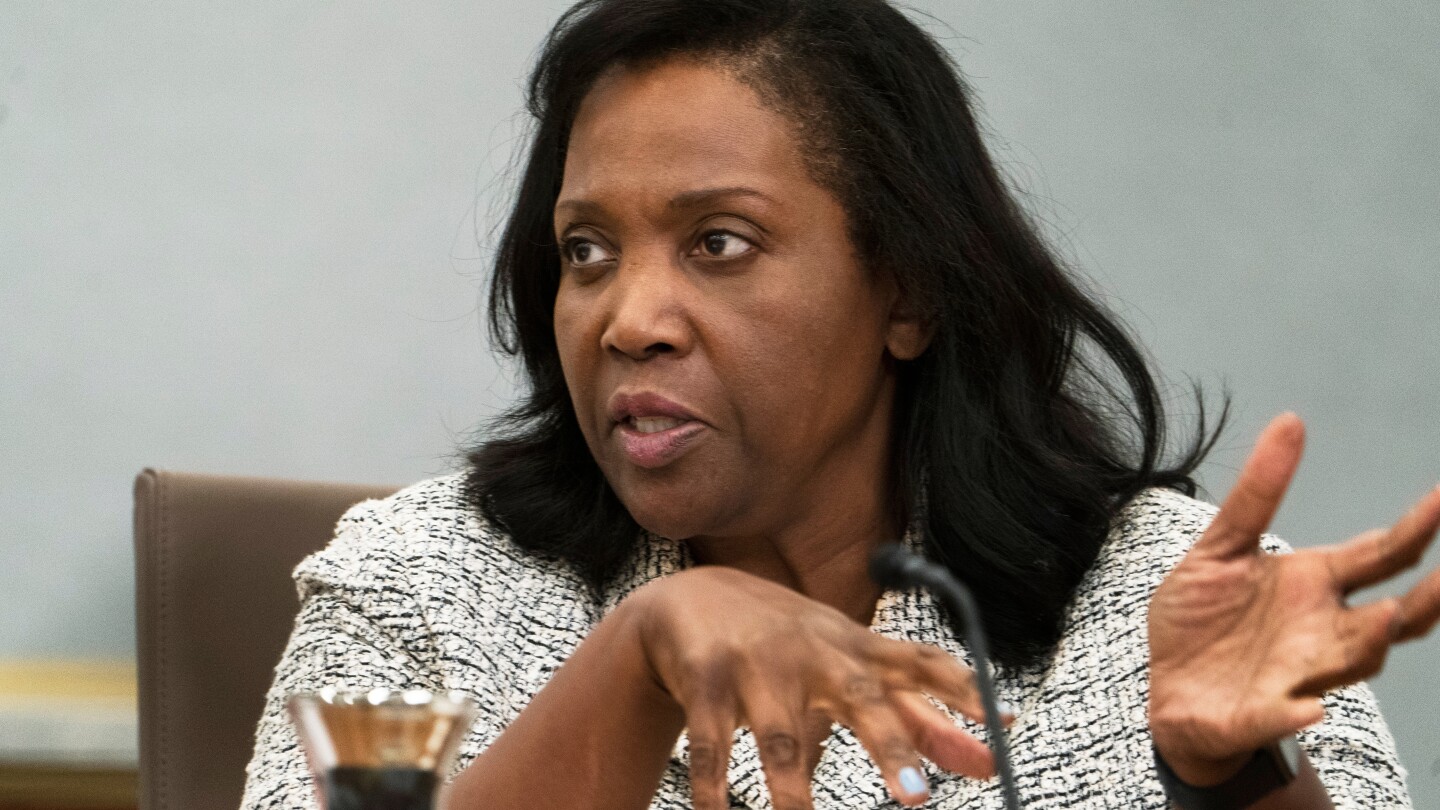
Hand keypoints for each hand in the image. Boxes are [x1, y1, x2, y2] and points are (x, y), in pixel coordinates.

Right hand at [629, 566, 995, 808]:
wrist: (690, 599)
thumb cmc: (790, 644)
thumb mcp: (852, 667)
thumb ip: (919, 714)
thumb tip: (990, 759)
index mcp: (856, 649)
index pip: (922, 662)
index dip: (964, 690)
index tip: (1006, 722)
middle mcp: (814, 653)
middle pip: (860, 697)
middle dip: (890, 746)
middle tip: (918, 799)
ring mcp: (758, 666)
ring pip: (780, 736)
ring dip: (792, 791)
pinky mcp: (706, 682)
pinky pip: (712, 747)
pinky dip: (715, 791)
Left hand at [1147, 413, 1439, 784]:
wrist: (1168, 691)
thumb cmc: (1204, 619)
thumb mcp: (1219, 546)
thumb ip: (1256, 492)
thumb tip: (1291, 420)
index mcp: (1314, 584)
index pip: (1380, 554)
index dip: (1417, 528)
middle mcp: (1322, 630)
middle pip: (1391, 618)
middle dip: (1425, 599)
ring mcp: (1297, 674)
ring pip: (1352, 663)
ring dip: (1370, 643)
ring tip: (1388, 616)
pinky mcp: (1259, 711)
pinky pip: (1283, 713)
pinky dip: (1296, 711)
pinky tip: (1310, 708)